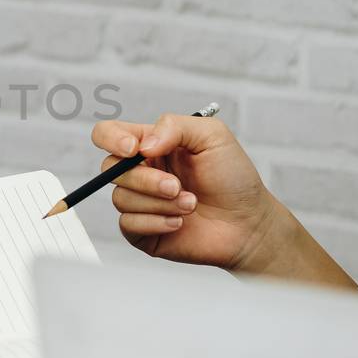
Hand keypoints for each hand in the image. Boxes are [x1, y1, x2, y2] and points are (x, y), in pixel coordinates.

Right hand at [90, 114, 281, 272]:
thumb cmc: (233, 178)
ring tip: (189, 205)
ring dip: (159, 203)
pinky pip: (128, 224)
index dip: (112, 139)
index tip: (134, 150)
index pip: (109, 133)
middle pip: (110, 168)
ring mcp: (140, 202)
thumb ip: (174, 126)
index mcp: (151, 144)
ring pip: (120, 198)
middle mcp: (141, 172)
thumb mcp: (212, 136)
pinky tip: (179, 223)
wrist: (248, 223)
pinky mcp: (142, 231)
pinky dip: (155, 223)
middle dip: (146, 179)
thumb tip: (142, 145)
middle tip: (177, 187)